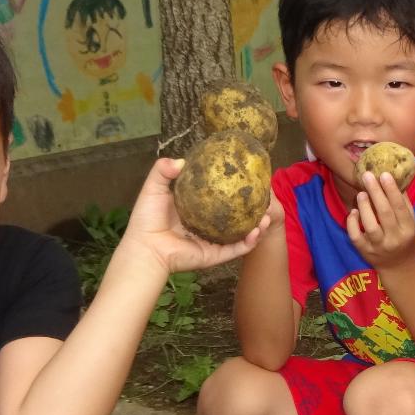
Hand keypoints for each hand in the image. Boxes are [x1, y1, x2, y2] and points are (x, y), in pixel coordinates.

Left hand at [119, 158, 273, 274]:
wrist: (146, 246)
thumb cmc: (147, 219)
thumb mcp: (154, 188)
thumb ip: (163, 171)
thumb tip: (180, 160)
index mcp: (197, 209)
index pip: (219, 196)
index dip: (233, 188)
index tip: (246, 176)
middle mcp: (208, 225)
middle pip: (235, 215)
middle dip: (251, 207)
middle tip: (264, 195)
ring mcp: (213, 240)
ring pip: (241, 233)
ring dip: (257, 225)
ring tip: (268, 214)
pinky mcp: (215, 255)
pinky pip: (237, 248)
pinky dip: (250, 241)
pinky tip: (259, 229)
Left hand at [347, 170, 414, 270]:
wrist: (400, 267)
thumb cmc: (406, 239)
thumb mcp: (411, 223)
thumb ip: (404, 204)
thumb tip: (396, 179)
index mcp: (408, 229)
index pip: (400, 207)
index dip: (392, 190)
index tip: (384, 174)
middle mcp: (394, 238)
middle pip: (384, 213)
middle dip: (376, 192)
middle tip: (367, 175)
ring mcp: (378, 246)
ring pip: (370, 225)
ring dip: (364, 207)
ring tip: (361, 193)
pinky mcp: (365, 251)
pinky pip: (355, 236)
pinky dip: (352, 223)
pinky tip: (353, 212)